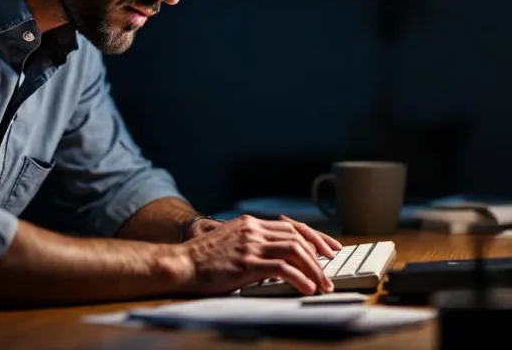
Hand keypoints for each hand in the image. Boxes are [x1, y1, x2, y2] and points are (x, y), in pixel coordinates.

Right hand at [177, 214, 341, 295]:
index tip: (330, 249)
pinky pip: (282, 268)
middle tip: (330, 272)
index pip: (292, 226)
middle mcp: (254, 230)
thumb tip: (280, 263)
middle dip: (320, 255)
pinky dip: (299, 278)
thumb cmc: (202, 259)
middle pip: (298, 236)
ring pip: (295, 250)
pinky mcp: (246, 262)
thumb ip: (254, 247)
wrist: (180, 264)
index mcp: (251, 223)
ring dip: (314, 269)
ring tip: (323, 284)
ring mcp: (250, 245)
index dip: (315, 237)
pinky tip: (307, 288)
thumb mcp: (231, 244)